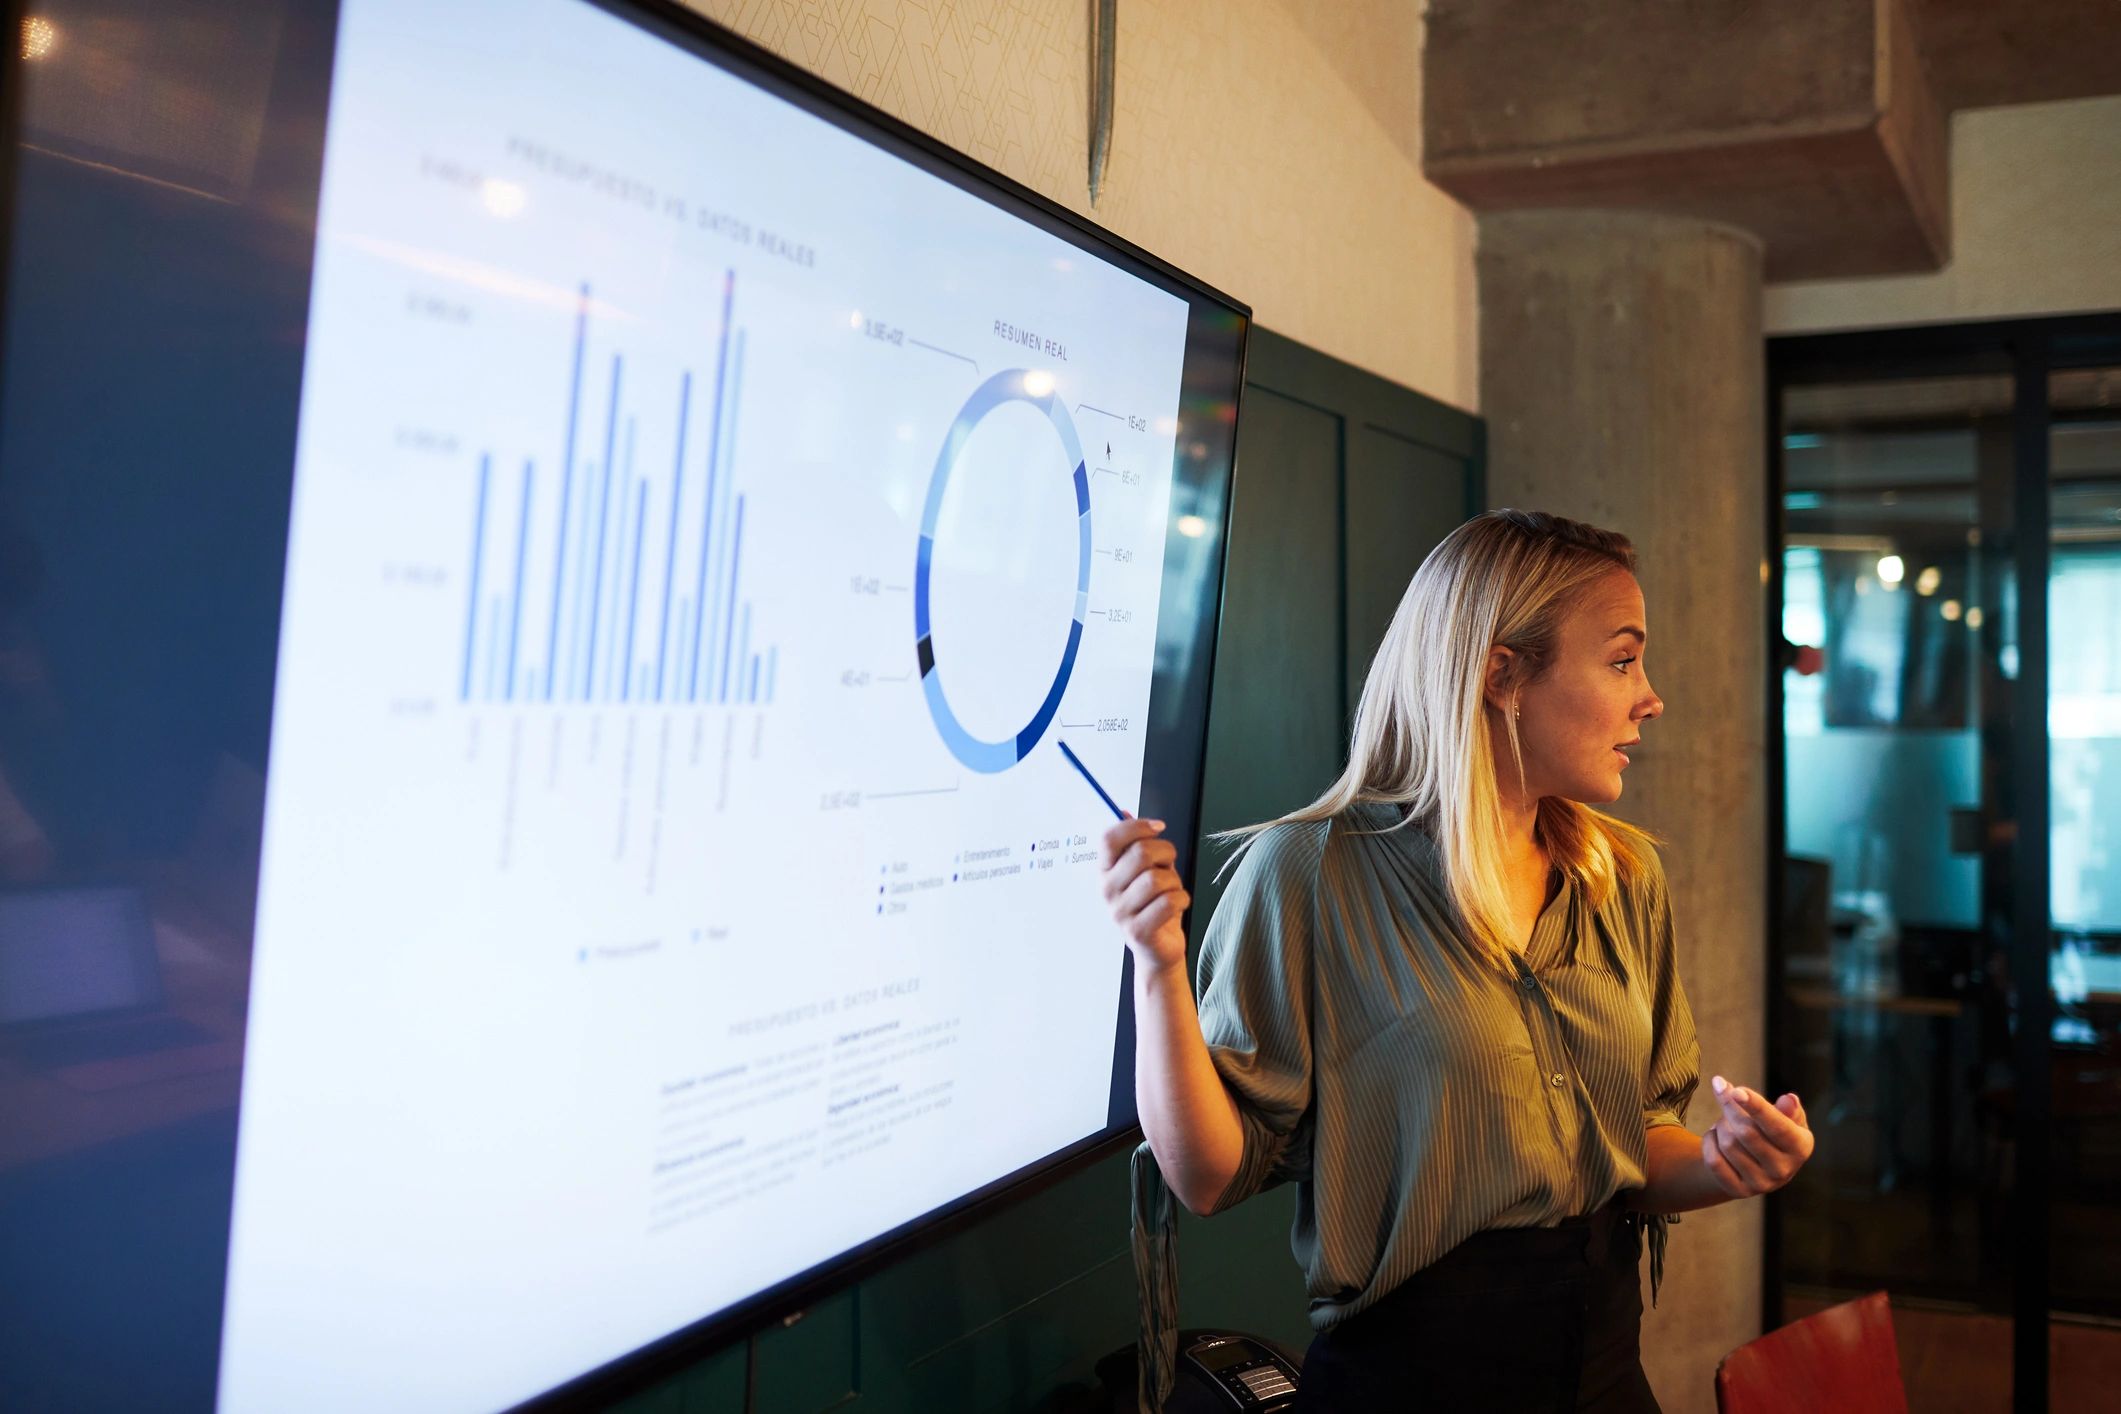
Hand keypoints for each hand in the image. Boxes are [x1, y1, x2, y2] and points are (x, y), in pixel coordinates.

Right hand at [1099, 816, 1189, 973]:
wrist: (1158, 949)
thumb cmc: (1154, 905)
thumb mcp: (1146, 869)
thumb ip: (1137, 843)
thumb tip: (1125, 812)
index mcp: (1105, 870)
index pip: (1110, 838)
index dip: (1137, 826)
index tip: (1158, 827)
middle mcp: (1107, 890)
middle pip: (1140, 853)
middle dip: (1166, 852)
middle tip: (1170, 864)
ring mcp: (1119, 912)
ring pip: (1157, 879)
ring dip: (1175, 881)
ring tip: (1172, 890)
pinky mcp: (1137, 931)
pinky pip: (1169, 902)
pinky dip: (1182, 899)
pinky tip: (1178, 905)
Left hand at [1701, 1076, 1813, 1198]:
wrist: (1757, 1165)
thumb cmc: (1772, 1133)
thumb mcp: (1786, 1119)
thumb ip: (1787, 1109)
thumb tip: (1789, 1100)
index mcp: (1800, 1147)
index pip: (1777, 1126)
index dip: (1756, 1107)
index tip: (1736, 1090)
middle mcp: (1783, 1170)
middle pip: (1746, 1132)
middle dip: (1731, 1107)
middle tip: (1726, 1092)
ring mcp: (1761, 1184)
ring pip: (1728, 1143)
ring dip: (1720, 1124)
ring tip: (1726, 1121)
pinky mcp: (1738, 1190)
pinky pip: (1713, 1160)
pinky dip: (1709, 1141)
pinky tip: (1715, 1136)